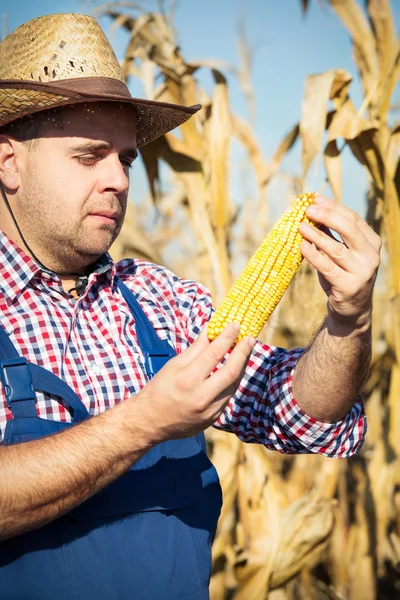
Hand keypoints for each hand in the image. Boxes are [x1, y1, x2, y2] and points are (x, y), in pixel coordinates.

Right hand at [136, 323, 255, 442]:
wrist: (150, 422)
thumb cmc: (159, 389)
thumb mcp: (174, 365)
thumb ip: (196, 348)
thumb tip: (211, 329)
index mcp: (188, 379)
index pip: (214, 353)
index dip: (228, 337)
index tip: (236, 325)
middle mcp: (201, 396)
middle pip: (232, 371)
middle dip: (244, 352)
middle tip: (250, 338)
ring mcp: (210, 410)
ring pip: (234, 385)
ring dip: (241, 367)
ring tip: (244, 352)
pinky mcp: (213, 418)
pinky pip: (228, 396)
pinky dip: (232, 381)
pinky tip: (233, 371)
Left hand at [298, 195, 380, 328]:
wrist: (351, 310)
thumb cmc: (342, 275)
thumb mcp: (339, 253)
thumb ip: (330, 234)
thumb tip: (312, 210)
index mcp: (372, 242)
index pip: (352, 218)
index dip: (333, 207)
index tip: (314, 199)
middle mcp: (371, 256)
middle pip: (349, 229)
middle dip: (327, 216)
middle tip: (307, 209)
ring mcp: (361, 272)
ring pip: (336, 248)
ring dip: (316, 235)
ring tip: (300, 226)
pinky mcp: (348, 286)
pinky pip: (327, 267)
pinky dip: (314, 255)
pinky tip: (302, 246)